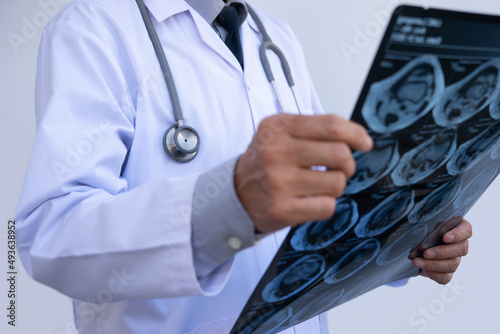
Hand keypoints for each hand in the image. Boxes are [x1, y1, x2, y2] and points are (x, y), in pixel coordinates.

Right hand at [234, 114, 372, 232]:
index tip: (364, 142)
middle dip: (348, 163)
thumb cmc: (264, 162)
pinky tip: (311, 200)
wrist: (234, 193)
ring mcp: (278, 182)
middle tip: (340, 167)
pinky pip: (327, 206)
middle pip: (339, 154)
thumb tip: (356, 138)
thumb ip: (312, 130)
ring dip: (335, 185)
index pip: (330, 125)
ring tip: (320, 185)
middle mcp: (276, 152)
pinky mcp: (281, 209)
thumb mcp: (279, 133)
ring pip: (337, 182)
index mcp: (278, 128)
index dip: (355, 134)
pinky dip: (325, 204)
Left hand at [410, 218, 471, 284]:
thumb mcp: (426, 227)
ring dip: (433, 264)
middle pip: (461, 249)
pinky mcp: (448, 272)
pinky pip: (445, 277)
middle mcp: (461, 244)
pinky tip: (422, 270)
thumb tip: (424, 244)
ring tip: (417, 262)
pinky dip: (433, 274)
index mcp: (459, 229)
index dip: (458, 234)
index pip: (466, 229)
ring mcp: (456, 259)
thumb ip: (429, 232)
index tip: (445, 237)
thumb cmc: (425, 232)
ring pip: (452, 265)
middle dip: (442, 252)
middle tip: (426, 253)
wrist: (417, 246)